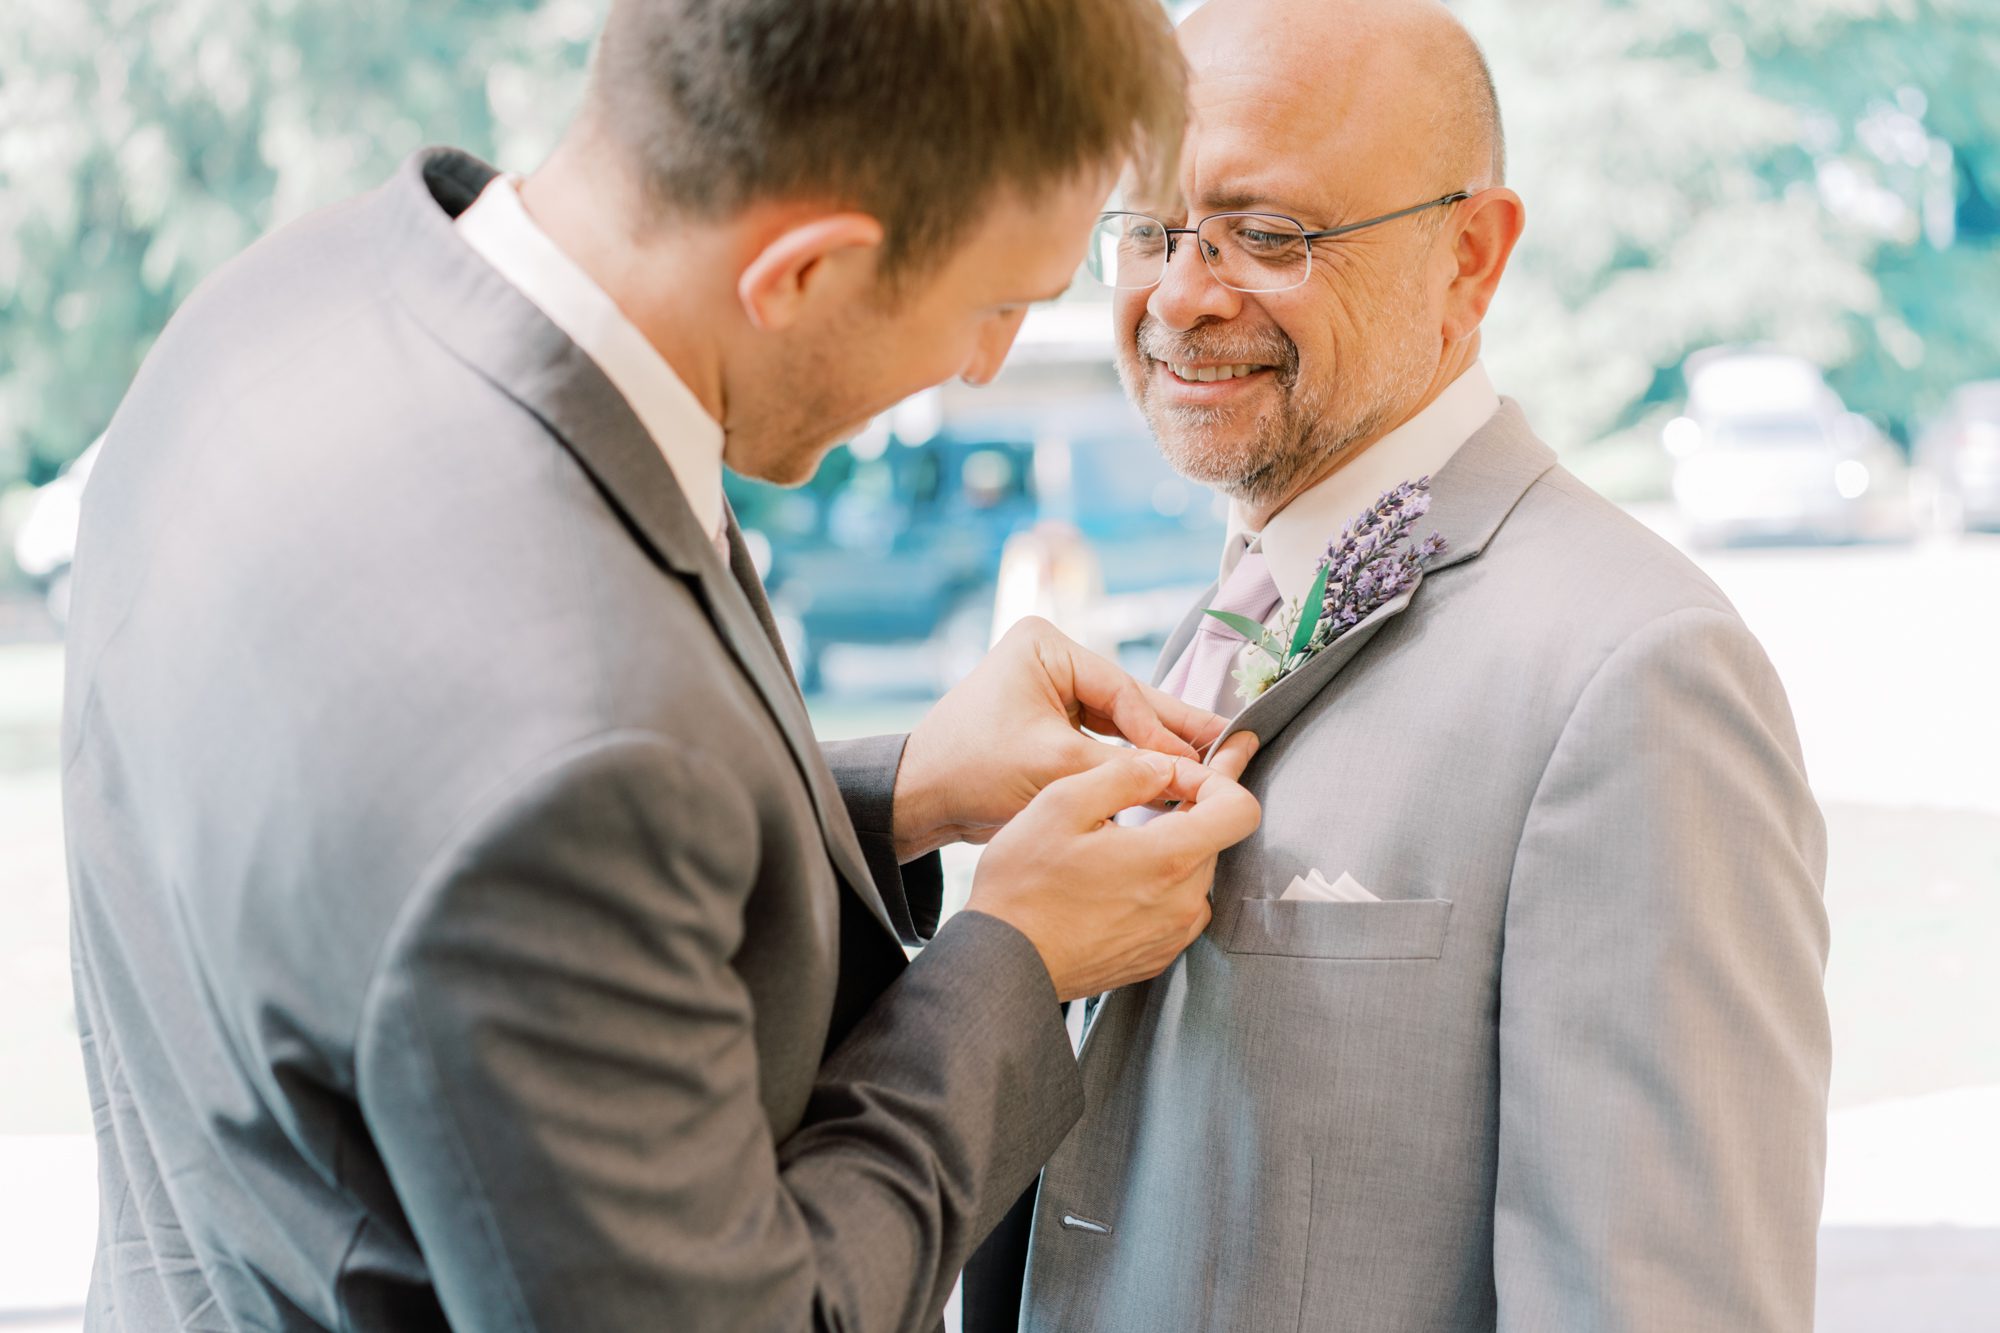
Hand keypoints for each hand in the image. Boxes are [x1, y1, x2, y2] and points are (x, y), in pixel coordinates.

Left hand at [892, 617, 1230, 860]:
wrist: (921, 799)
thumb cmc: (972, 769)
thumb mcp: (1054, 766)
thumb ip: (1125, 768)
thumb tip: (1191, 776)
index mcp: (1045, 645)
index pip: (1122, 690)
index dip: (1163, 730)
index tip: (1201, 761)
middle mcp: (1052, 658)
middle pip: (1129, 700)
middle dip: (1174, 730)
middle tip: (1231, 743)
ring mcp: (1053, 690)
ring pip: (1121, 722)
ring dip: (1159, 748)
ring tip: (1214, 761)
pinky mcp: (1053, 723)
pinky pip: (1104, 740)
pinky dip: (1132, 761)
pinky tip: (1172, 776)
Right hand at [965, 731, 1259, 1000]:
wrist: (1003, 961)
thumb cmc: (1023, 886)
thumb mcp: (1061, 804)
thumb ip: (1123, 775)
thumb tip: (1163, 766)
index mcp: (1167, 859)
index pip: (1241, 810)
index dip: (1219, 779)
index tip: (1180, 775)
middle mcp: (1183, 902)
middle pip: (1215, 839)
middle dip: (1190, 808)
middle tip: (1151, 789)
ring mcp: (1172, 935)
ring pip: (1195, 873)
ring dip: (1172, 848)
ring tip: (1122, 840)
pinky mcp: (1156, 956)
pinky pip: (1178, 908)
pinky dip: (1159, 885)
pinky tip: (1116, 878)